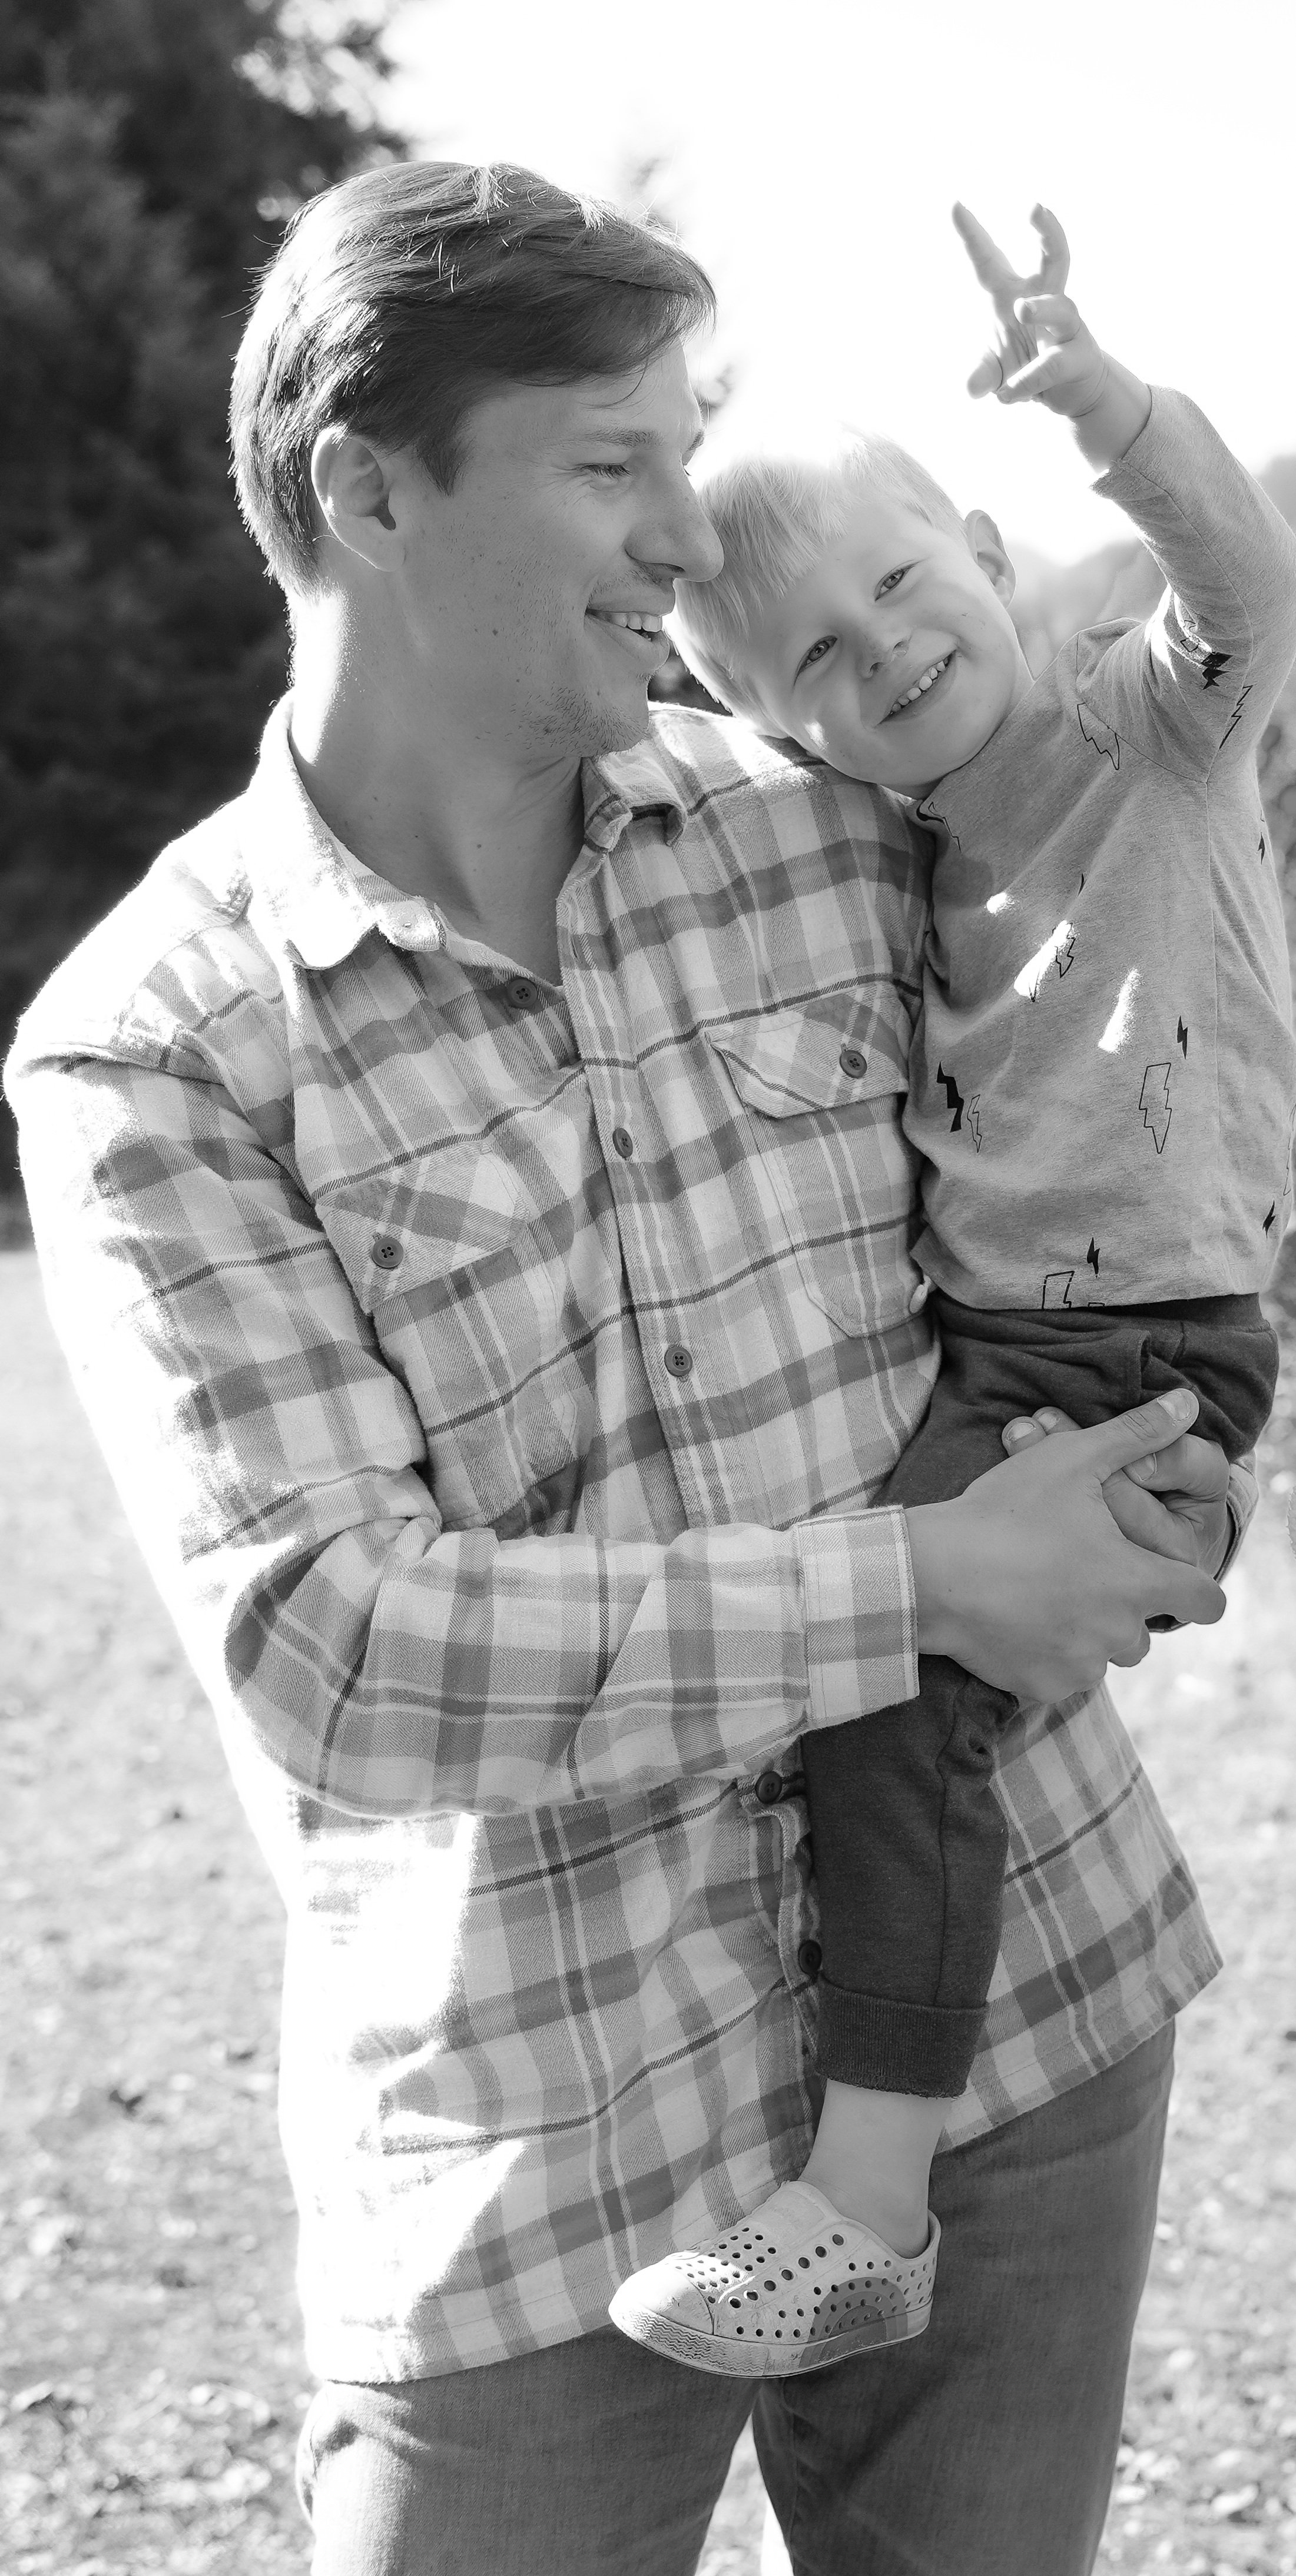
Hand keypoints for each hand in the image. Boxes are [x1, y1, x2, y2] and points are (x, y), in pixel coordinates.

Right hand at [906, 1389, 1226, 1705]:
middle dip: (1122, 1607)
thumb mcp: (1073, 1459)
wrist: (931, 1574)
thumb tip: (1189, 1403)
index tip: (1180, 1584)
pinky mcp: (1042, 1686)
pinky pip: (1060, 1676)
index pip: (1204, 1601)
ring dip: (1087, 1634)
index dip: (1199, 1592)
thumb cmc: (1005, 1512)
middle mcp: (1118, 1632)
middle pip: (1145, 1631)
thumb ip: (1137, 1433)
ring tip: (1044, 1596)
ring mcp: (1079, 1665)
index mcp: (1136, 1581)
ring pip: (1102, 1655)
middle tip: (1078, 1574)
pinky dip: (1046, 1656)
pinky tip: (1015, 1622)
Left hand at [952, 201, 1151, 467]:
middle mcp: (1045, 301)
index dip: (972, 234)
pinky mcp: (1079, 357)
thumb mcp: (994, 369)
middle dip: (1048, 232)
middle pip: (1055, 258)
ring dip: (1042, 306)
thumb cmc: (1026, 363)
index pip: (989, 259)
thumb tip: (969, 387)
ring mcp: (1067, 327)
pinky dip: (1028, 379)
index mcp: (1011, 295)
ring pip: (1062, 307)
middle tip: (1036, 206)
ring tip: (1021, 309)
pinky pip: (1053, 365)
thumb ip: (980, 373)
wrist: (1071, 391)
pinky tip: (1005, 396)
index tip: (953, 204)